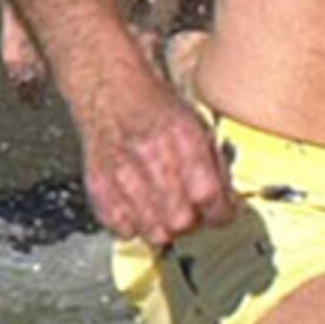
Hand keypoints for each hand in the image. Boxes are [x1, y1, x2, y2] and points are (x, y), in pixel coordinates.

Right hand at [69, 70, 232, 244]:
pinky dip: (133, 226)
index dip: (223, 213)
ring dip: (164, 229)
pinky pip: (122, 228)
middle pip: (181, 221)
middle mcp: (152, 159)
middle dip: (193, 223)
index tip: (222, 214)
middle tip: (192, 214)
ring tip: (166, 215)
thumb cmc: (156, 108)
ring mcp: (121, 174)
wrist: (110, 91)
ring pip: (153, 232)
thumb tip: (225, 201)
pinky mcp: (99, 185)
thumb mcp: (198, 126)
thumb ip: (213, 166)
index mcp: (185, 142)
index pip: (212, 198)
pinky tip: (140, 210)